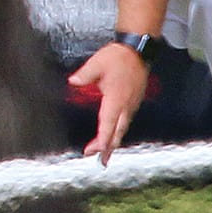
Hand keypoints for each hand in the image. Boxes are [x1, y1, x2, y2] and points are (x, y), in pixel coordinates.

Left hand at [69, 41, 150, 165]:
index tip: (93, 151)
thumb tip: (73, 81)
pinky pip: (126, 121)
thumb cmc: (118, 57)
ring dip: (114, 141)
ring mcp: (132, 105)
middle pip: (117, 133)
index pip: (108, 125)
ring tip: (106, 154)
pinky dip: (119, 132)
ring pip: (123, 129)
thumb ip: (84, 75)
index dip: (101, 140)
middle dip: (108, 148)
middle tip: (101, 161)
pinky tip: (115, 134)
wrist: (138, 51)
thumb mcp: (97, 64)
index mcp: (116, 100)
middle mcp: (126, 106)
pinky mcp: (134, 102)